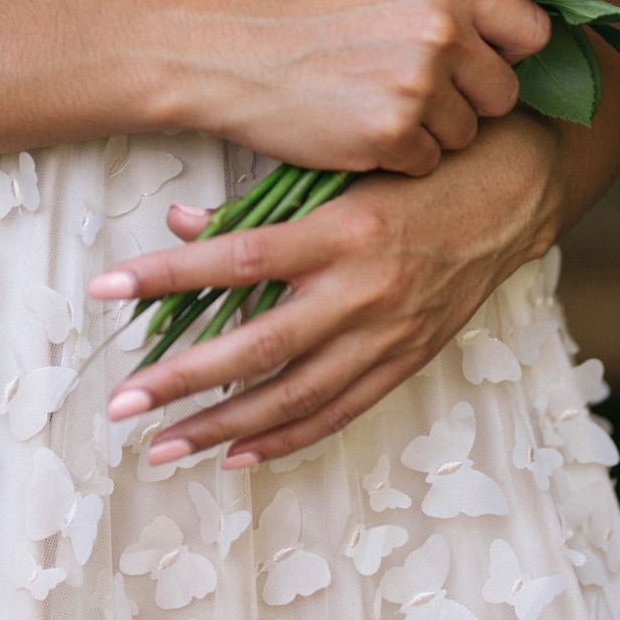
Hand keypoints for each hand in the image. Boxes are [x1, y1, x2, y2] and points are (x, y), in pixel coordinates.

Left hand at [89, 112, 561, 467]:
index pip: (236, 260)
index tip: (105, 287)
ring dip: (220, 427)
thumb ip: (263, 202)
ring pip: (292, 395)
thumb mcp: (342, 166)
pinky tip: (233, 455)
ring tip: (161, 446)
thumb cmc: (418, 164)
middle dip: (181, 379)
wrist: (515, 189)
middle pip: (256, 347)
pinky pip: (338, 412)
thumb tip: (179, 225)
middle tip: (119, 401)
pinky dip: (284, 439)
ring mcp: (388, 333)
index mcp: (340, 229)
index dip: (167, 276)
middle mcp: (363, 289)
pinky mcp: (407, 359)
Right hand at [170, 0, 550, 176]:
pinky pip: (426, 162)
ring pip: (466, 133)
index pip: (530, 31)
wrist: (226, 49)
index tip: (487, 66)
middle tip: (414, 93)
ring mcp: (419, 86)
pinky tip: (356, 129)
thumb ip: (440, 7)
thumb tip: (493, 38)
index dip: (510, 55)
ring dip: (430, 132)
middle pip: (503, 93)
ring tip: (372, 105)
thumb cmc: (292, 13)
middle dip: (469, 101)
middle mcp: (442, 32)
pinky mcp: (393, 136)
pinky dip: (397, 158)